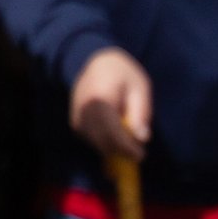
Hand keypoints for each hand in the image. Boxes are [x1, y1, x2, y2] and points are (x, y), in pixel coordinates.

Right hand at [70, 47, 150, 161]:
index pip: (111, 131)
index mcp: (100, 97)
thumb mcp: (140, 88)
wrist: (100, 63)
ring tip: (128, 134)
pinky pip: (92, 141)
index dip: (126, 147)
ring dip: (114, 147)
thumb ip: (141, 113)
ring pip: (97, 144)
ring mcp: (76, 116)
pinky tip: (115, 130)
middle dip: (122, 151)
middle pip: (102, 142)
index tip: (141, 154)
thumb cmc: (124, 75)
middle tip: (138, 150)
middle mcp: (83, 108)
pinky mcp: (75, 123)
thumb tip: (142, 138)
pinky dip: (105, 142)